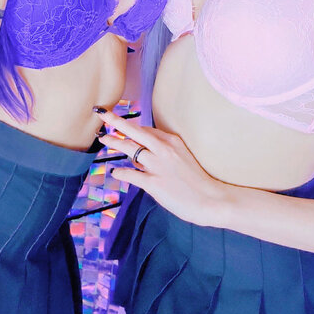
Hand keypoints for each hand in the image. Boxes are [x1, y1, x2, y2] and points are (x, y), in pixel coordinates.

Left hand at [96, 108, 227, 226]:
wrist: (211, 200)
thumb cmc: (198, 182)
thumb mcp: (184, 158)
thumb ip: (167, 152)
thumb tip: (147, 152)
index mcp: (173, 141)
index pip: (147, 130)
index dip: (132, 127)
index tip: (120, 124)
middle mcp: (164, 150)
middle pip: (135, 131)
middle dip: (116, 121)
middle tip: (102, 114)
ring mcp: (158, 165)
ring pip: (130, 149)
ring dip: (114, 142)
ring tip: (103, 138)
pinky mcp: (154, 183)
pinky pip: (130, 174)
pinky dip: (120, 172)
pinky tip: (114, 172)